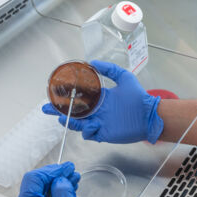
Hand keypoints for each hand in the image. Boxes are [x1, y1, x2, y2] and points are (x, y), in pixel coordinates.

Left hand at [3, 163, 92, 196]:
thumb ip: (64, 195)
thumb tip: (58, 181)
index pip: (33, 180)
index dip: (52, 171)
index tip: (68, 168)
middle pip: (32, 187)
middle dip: (53, 178)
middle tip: (73, 175)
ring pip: (35, 196)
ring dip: (52, 188)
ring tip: (72, 183)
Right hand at [42, 60, 163, 143]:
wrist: (149, 114)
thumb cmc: (139, 97)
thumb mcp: (124, 77)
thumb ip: (109, 69)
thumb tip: (93, 62)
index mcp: (100, 98)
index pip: (79, 97)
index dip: (67, 95)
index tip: (56, 91)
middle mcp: (97, 111)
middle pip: (73, 111)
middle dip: (58, 110)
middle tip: (47, 108)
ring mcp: (99, 122)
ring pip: (78, 123)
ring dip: (69, 121)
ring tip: (61, 117)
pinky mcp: (103, 133)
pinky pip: (89, 134)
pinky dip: (86, 130)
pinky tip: (88, 125)